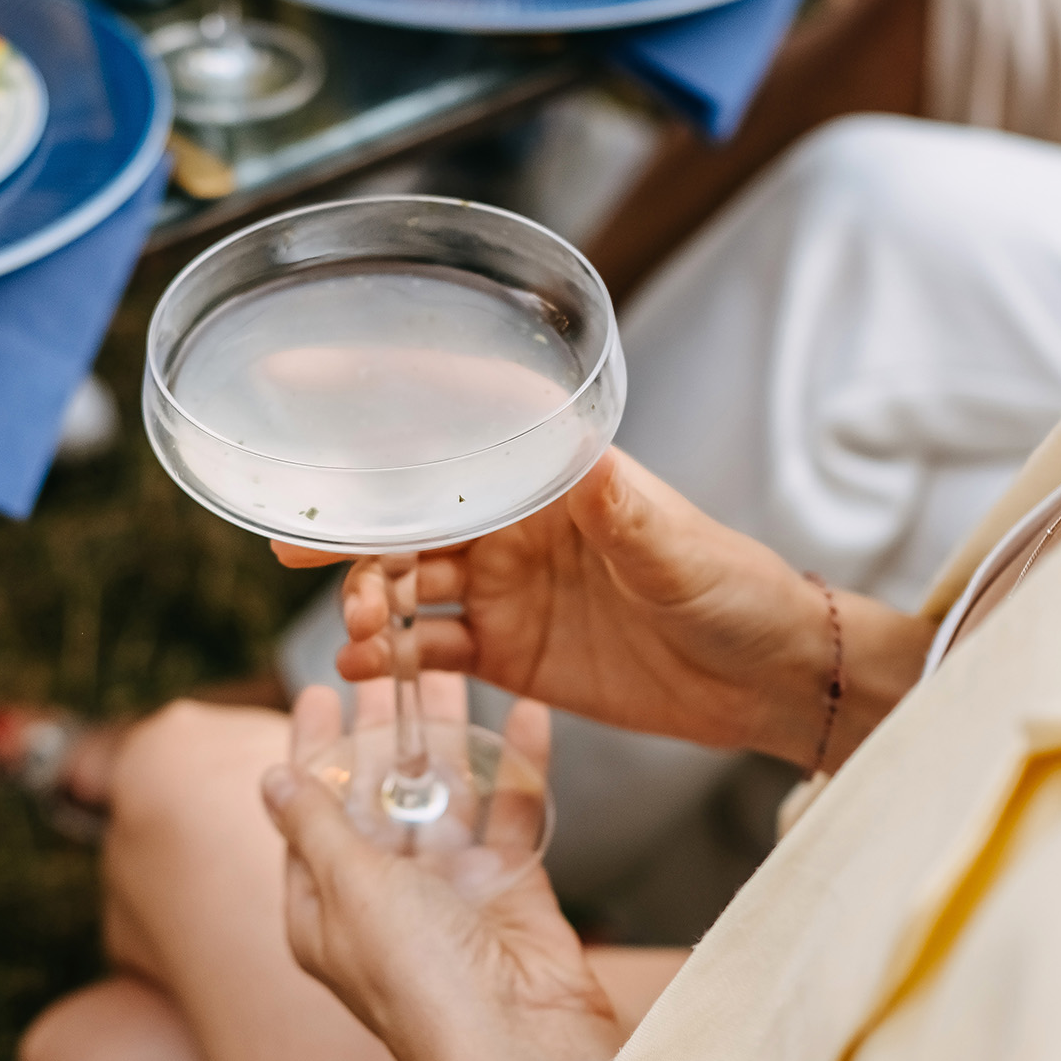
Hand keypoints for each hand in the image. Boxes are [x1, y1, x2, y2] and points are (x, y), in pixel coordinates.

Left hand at [265, 677, 621, 1060]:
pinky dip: (518, 767)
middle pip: (379, 798)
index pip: (309, 814)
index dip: (312, 752)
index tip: (317, 690)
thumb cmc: (420, 982)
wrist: (523, 1049)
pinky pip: (512, 816)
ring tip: (449, 668)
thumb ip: (316, 824)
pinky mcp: (513, 894)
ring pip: (446, 798)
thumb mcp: (348, 888)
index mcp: (324, 912)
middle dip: (383, 730)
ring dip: (448, 735)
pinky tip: (525, 715)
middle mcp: (384, 903)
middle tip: (388, 662)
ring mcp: (451, 897)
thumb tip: (273, 780)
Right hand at [277, 450, 931, 770]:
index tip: (305, 384)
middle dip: (349, 528)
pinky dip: (393, 657)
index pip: (454, 425)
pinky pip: (431, 650)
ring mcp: (506, 590)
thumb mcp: (677, 541)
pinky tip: (366, 666)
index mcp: (550, 478)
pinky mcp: (509, 653)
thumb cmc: (733, 587)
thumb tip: (583, 456)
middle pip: (411, 516)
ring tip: (354, 627)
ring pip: (408, 586)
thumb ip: (621, 507)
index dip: (379, 404)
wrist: (768, 677)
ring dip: (368, 601)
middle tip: (293, 544)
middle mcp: (516, 528)